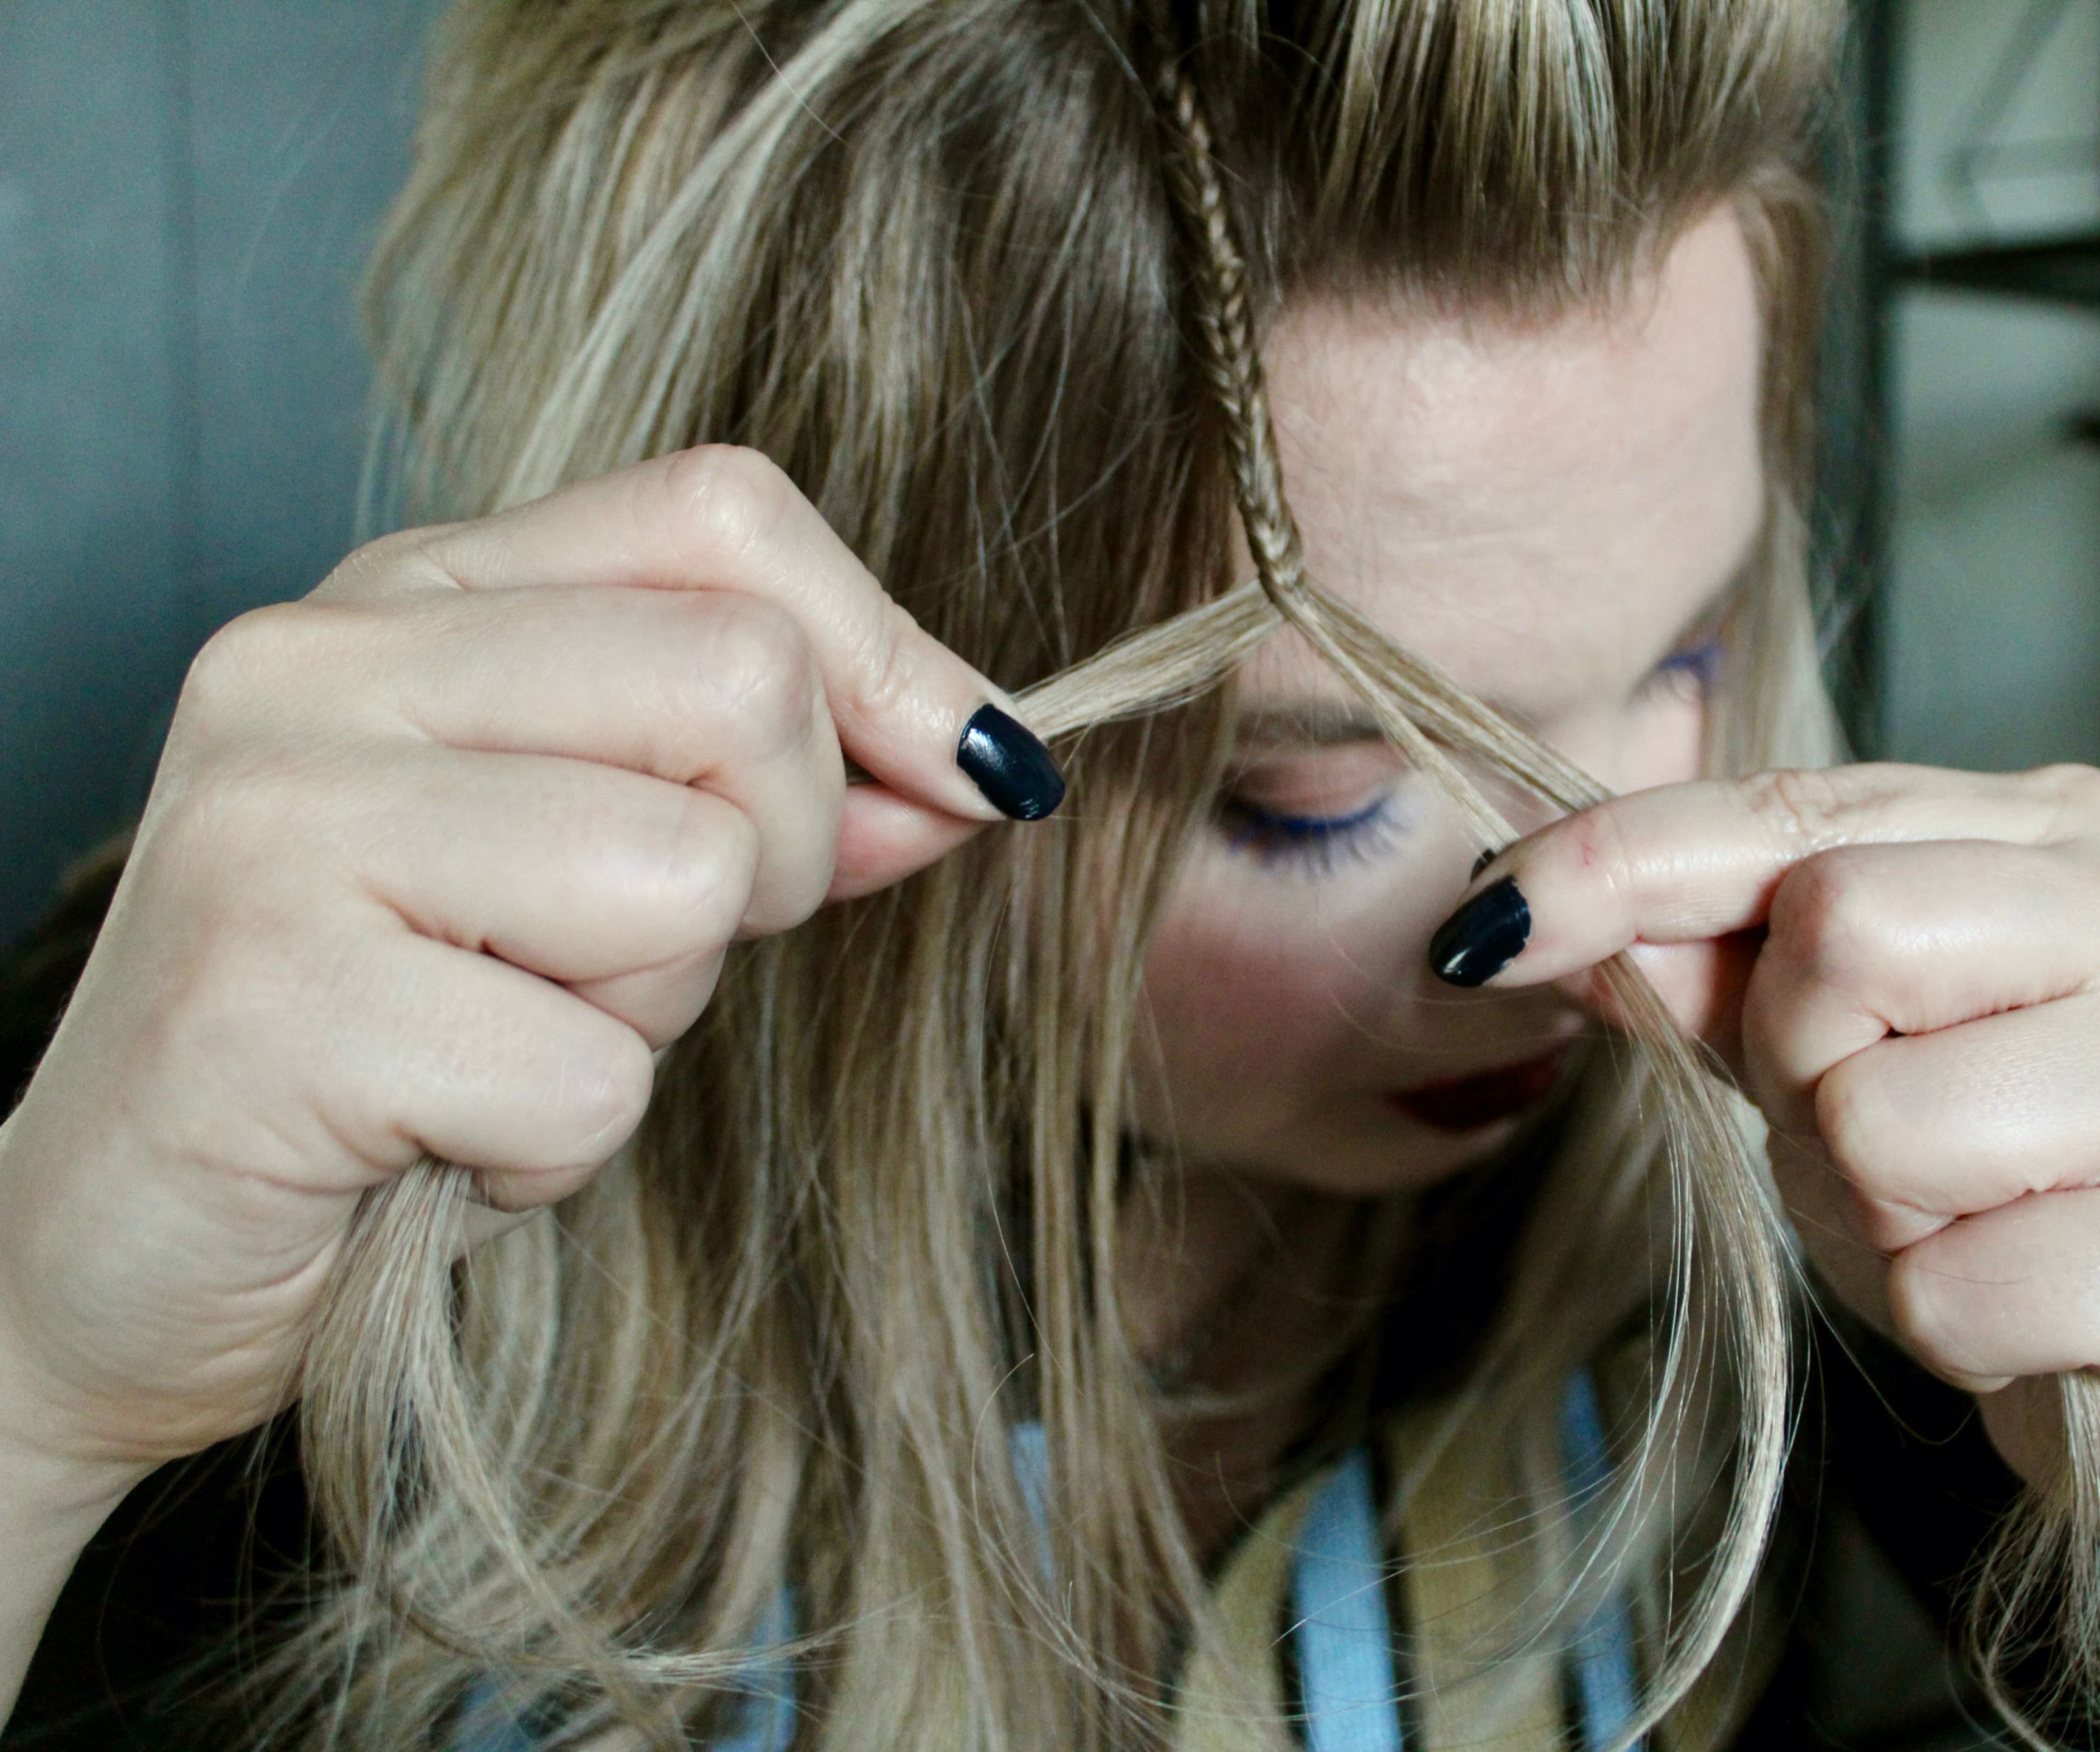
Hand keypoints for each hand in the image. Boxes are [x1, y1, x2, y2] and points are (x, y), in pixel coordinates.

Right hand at [0, 446, 1058, 1492]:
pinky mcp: (271, 1002)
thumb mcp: (581, 880)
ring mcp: (280, 819)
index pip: (722, 513)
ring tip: (504, 1048)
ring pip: (681, 876)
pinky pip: (588, 1073)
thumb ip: (759, 793)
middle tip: (635, 964)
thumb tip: (975, 761)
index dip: (888, 651)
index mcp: (407, 598)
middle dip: (772, 858)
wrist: (106, 1256)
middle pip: (738, 679)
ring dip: (648, 1014)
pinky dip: (558, 1148)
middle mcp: (322, 665)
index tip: (961, 777)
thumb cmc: (381, 1056)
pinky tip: (439, 1145)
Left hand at [1431, 762, 2099, 1746]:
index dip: (1619, 863)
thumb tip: (1533, 908)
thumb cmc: (1998, 1192)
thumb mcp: (1832, 1055)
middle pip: (1842, 936)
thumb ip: (1705, 964)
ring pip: (1887, 1126)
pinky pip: (1956, 1291)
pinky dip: (1946, 1325)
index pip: (1798, 810)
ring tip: (1957, 1224)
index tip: (1481, 927)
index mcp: (2067, 830)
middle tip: (1875, 1132)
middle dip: (1800, 1064)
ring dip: (1873, 1213)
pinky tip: (2027, 1312)